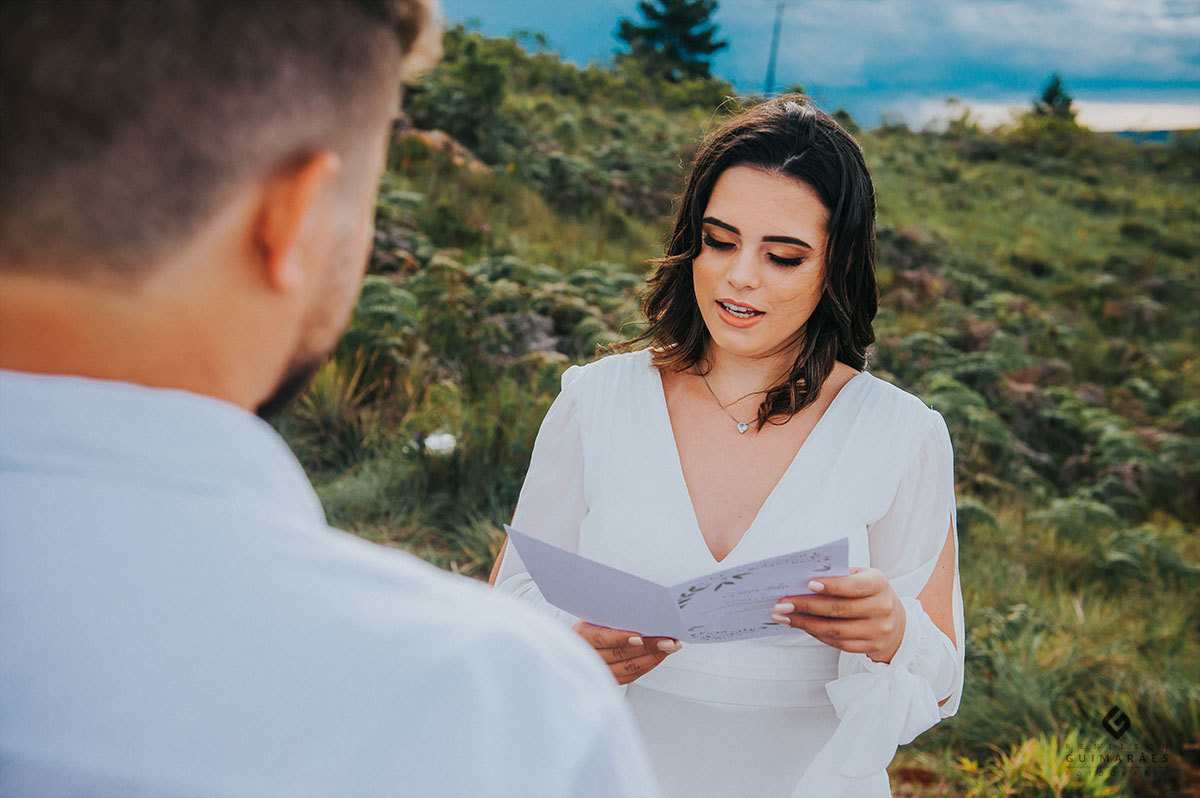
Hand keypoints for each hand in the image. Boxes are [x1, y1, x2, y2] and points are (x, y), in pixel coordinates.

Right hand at [572, 621, 681, 684]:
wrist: (579, 642)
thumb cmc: (591, 622)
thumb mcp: (595, 613)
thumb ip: (613, 614)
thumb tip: (641, 606)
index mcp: (581, 635)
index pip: (601, 638)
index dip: (621, 639)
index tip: (640, 637)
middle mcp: (588, 655)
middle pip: (619, 654)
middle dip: (648, 647)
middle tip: (667, 641)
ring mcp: (598, 670)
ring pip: (628, 668)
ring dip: (653, 657)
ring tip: (670, 647)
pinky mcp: (610, 679)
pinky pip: (632, 676)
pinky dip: (648, 665)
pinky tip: (660, 656)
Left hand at [770, 567, 904, 662]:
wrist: (894, 620)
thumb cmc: (868, 592)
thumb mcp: (860, 577)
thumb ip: (838, 576)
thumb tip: (801, 581)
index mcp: (879, 584)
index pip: (853, 585)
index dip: (831, 586)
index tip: (808, 584)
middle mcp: (882, 608)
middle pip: (839, 609)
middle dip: (806, 606)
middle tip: (782, 604)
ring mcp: (878, 630)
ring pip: (835, 630)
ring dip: (805, 624)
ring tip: (784, 618)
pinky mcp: (871, 646)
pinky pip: (838, 643)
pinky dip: (816, 634)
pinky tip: (801, 626)